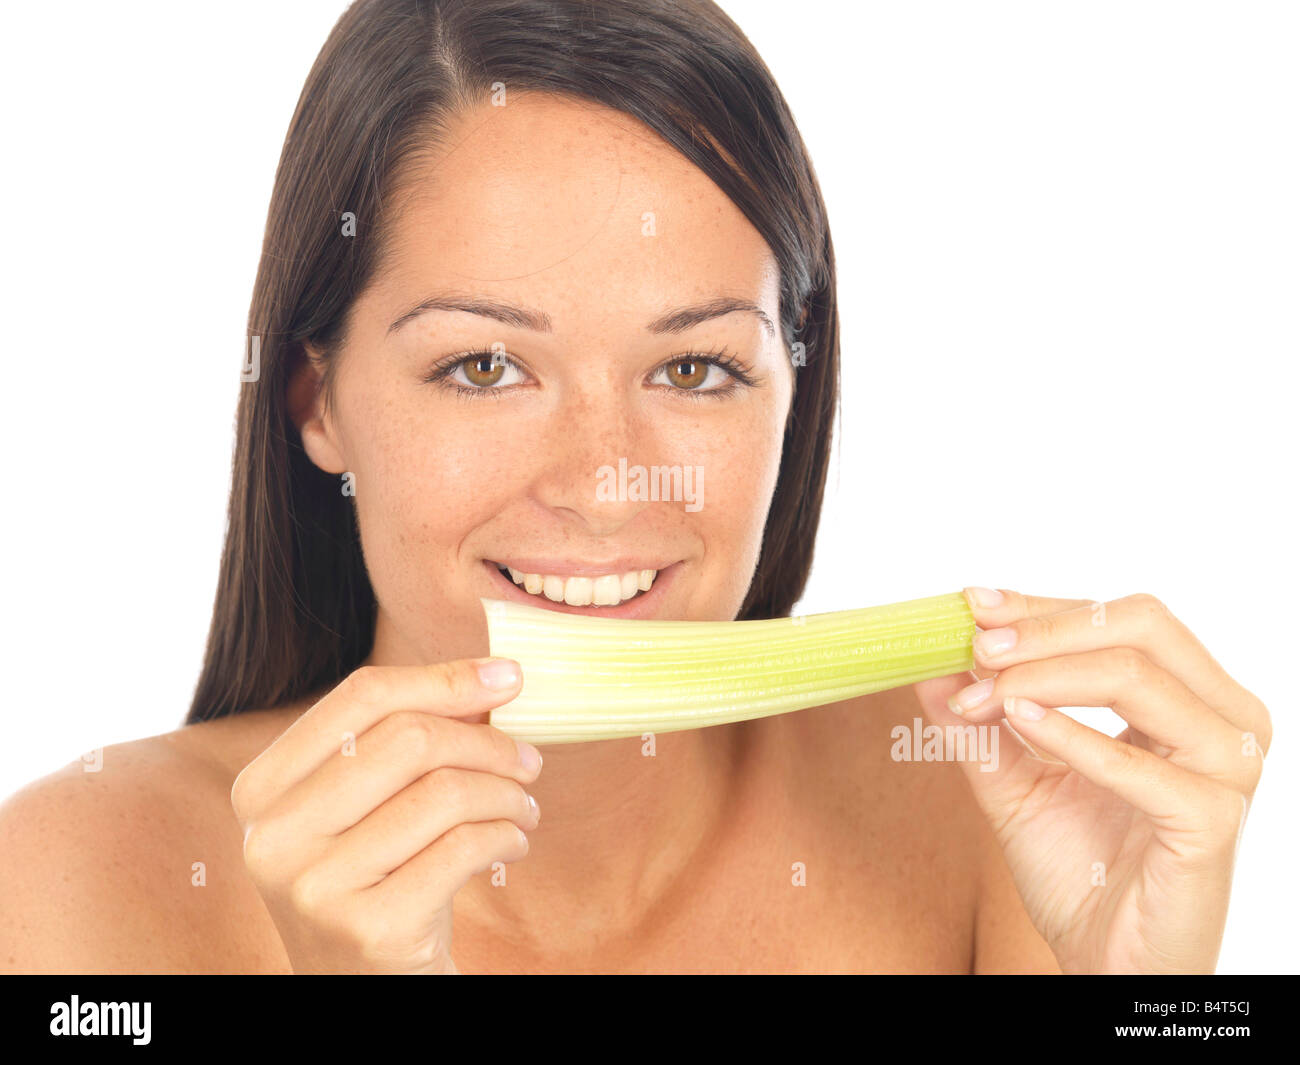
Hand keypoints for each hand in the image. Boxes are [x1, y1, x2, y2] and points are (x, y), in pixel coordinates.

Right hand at [231, 659, 541, 973]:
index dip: (445, 678)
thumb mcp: (368, 806)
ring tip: (523, 808)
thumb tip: (496, 675)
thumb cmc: (378, 879)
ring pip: (443, 793)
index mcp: (262, 788)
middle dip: (488, 743)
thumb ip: (408, 738)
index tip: (509, 677)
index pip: (362, 696)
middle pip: (410, 739)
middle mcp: (273, 835)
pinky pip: (463, 848)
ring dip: (506, 795)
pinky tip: (513, 844)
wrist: (365, 988)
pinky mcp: (368, 928)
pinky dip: (506, 836)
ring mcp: (314, 886)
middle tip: (528, 761)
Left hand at [913, 589, 1270, 973]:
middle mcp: (1220, 720)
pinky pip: (1139, 765)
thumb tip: (926, 662)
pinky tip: (1018, 720)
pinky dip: (1072, 735)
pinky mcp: (1211, 822)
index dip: (1040, 607)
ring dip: (1046, 675)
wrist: (1105, 961)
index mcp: (1188, 697)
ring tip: (983, 695)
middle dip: (1046, 628)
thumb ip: (977, 721)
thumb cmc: (1080, 869)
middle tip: (976, 646)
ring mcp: (1225, 768)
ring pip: (1137, 676)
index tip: (972, 605)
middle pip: (1140, 626)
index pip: (1119, 619)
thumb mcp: (1013, 779)